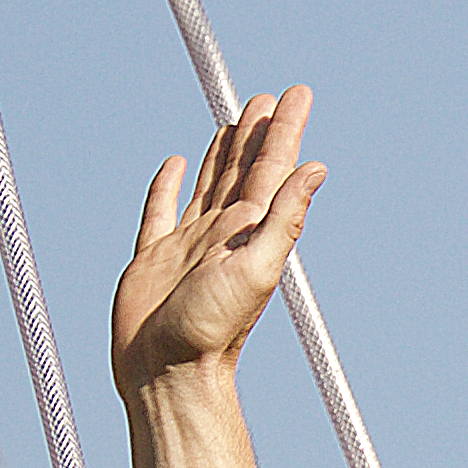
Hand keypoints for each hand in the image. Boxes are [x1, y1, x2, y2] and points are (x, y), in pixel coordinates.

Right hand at [114, 87, 321, 392]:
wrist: (167, 374)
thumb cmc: (212, 331)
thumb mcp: (256, 270)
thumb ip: (285, 219)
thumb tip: (316, 169)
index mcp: (249, 231)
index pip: (273, 169)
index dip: (286, 130)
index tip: (297, 94)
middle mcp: (222, 233)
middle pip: (243, 169)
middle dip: (259, 132)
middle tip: (272, 97)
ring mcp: (187, 244)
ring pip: (208, 183)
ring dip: (224, 152)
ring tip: (235, 121)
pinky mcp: (152, 258)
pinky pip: (158, 211)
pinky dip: (167, 185)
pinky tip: (175, 165)